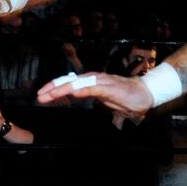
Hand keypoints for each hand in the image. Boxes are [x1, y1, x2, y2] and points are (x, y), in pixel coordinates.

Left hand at [38, 71, 153, 123]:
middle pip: (69, 81)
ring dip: (62, 88)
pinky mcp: (109, 87)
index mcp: (93, 83)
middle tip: (40, 95)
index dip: (56, 88)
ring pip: (77, 83)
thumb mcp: (107, 102)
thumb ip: (96, 102)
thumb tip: (86, 106)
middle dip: (53, 88)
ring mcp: (101, 82)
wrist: (146, 93)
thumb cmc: (128, 97)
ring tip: (49, 94)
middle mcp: (94, 79)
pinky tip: (71, 92)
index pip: (70, 83)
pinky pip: (91, 87)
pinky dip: (80, 89)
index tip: (43, 95)